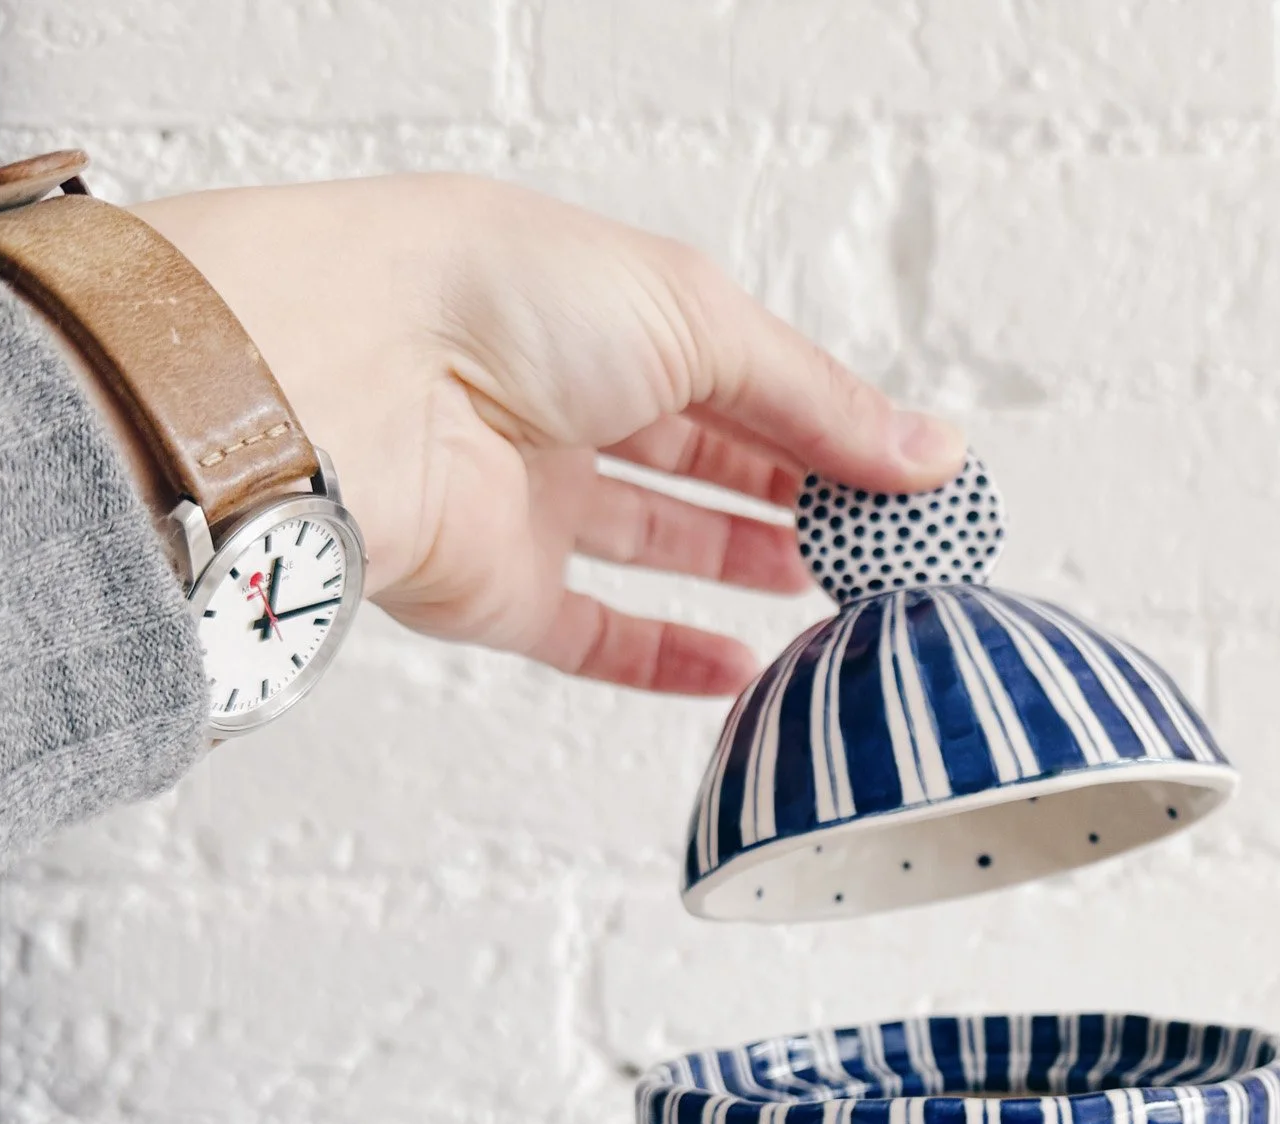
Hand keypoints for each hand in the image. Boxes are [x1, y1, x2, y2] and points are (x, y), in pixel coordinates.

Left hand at [126, 173, 963, 696]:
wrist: (346, 376)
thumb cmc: (495, 297)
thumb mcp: (700, 322)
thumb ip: (820, 401)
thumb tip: (933, 453)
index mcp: (609, 313)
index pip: (746, 376)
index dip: (831, 424)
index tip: (916, 478)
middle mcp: (567, 402)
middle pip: (707, 460)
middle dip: (801, 496)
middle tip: (889, 543)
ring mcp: (531, 501)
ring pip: (658, 546)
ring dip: (747, 570)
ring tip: (841, 599)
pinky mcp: (498, 592)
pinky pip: (594, 637)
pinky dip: (668, 660)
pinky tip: (744, 669)